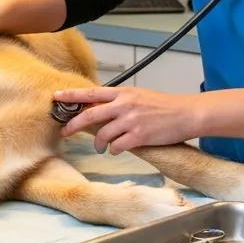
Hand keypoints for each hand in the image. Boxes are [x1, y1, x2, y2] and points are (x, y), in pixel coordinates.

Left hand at [54, 86, 199, 154]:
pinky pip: (117, 146)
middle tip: (64, 132)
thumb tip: (101, 108)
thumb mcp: (139, 96)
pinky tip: (117, 149)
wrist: (186, 113)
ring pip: (103, 134)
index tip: (56, 97)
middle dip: (74, 124)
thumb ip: (120, 101)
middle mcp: (124, 104)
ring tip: (101, 147)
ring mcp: (131, 120)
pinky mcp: (139, 135)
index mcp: (123, 92)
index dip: (72, 95)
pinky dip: (114, 150)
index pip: (92, 93)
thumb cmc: (164, 106)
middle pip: (90, 114)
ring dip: (99, 143)